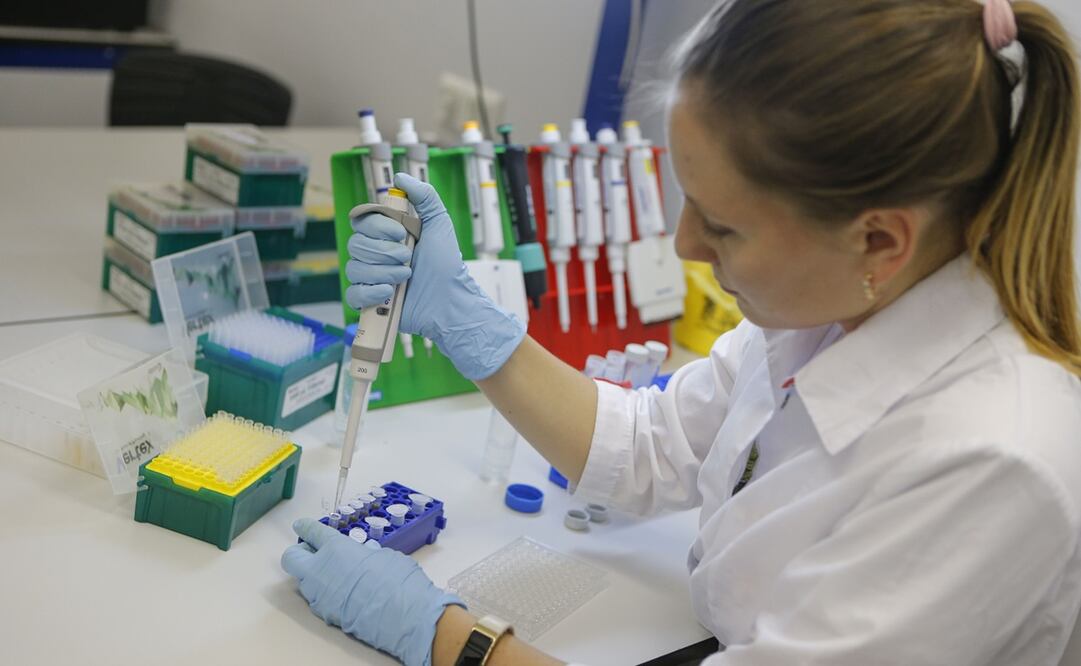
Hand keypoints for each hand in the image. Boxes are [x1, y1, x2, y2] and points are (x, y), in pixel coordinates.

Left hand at [281, 518, 462, 665]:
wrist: (403, 616)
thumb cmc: (397, 579)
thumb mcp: (384, 556)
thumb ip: (365, 553)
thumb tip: (363, 552)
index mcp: (336, 548)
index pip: (311, 532)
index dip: (305, 527)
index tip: (301, 526)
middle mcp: (320, 570)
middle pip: (291, 557)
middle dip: (299, 552)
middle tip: (314, 552)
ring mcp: (319, 594)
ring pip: (303, 580)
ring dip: (314, 575)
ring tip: (336, 576)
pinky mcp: (324, 614)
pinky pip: (317, 598)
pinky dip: (326, 593)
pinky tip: (345, 594)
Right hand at [345, 172, 525, 379]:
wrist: (451, 301)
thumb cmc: (446, 264)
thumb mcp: (439, 224)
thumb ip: (424, 197)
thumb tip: (400, 176)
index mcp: (386, 235)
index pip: (362, 221)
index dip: (378, 226)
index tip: (401, 232)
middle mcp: (375, 255)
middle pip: (355, 244)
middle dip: (384, 251)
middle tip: (408, 257)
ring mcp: (370, 278)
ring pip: (354, 268)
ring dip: (383, 271)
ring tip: (407, 276)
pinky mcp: (370, 302)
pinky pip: (352, 294)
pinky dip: (370, 292)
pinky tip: (390, 292)